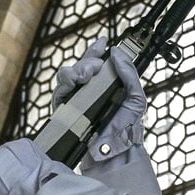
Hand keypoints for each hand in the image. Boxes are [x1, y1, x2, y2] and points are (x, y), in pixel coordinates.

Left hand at [0, 138, 72, 194]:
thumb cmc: (53, 187)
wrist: (45, 194)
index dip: (12, 171)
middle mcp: (9, 149)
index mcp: (27, 146)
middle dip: (0, 176)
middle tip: (3, 192)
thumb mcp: (51, 175)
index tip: (13, 181)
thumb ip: (42, 177)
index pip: (13, 157)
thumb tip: (44, 186)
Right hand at [53, 37, 146, 161]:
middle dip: (87, 60)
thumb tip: (118, 52)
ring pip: (67, 75)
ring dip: (76, 70)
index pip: (97, 63)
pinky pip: (59, 91)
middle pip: (81, 66)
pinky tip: (74, 82)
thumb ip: (129, 74)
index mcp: (105, 86)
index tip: (103, 43)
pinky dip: (65, 83)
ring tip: (85, 76)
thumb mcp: (136, 98)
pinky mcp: (64, 110)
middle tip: (95, 66)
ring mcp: (75, 100)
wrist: (115, 150)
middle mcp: (88, 91)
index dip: (97, 51)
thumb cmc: (126, 128)